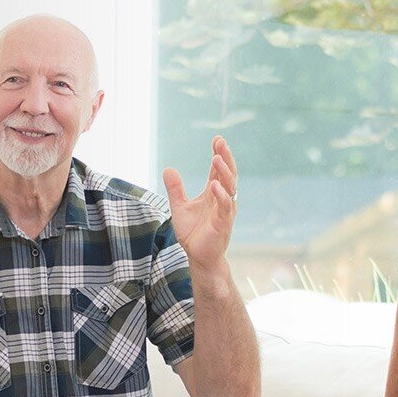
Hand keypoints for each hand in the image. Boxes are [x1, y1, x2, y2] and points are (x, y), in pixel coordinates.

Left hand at [162, 135, 238, 268]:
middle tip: (221, 143)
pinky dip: (222, 196)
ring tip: (216, 159)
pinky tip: (215, 185)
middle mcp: (222, 199)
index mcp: (213, 194)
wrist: (198, 257)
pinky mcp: (223, 224)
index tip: (217, 139)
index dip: (219, 155)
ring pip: (229, 188)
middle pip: (228, 174)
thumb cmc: (193, 233)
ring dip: (224, 173)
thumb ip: (176, 189)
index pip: (218, 171)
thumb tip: (168, 168)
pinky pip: (225, 207)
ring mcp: (224, 211)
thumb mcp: (180, 207)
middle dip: (225, 158)